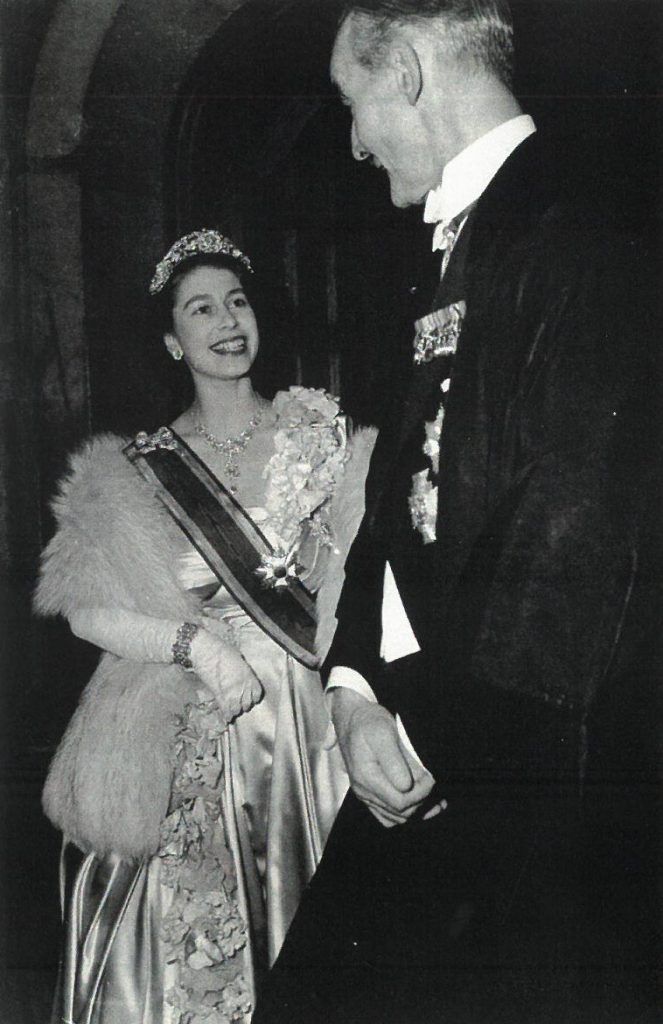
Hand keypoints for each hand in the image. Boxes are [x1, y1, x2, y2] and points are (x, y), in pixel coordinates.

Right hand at [190, 629, 262, 721]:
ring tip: (232, 709)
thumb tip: (243, 675)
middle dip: (244, 704)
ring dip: (235, 710)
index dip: (254, 697)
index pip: (257, 694)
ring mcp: (230, 692)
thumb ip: (243, 670)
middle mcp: (242, 686)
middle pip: (247, 704)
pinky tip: (227, 718)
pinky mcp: (218, 695)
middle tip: (240, 703)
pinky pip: (225, 710)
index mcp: (249, 676)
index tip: (250, 697)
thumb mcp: (239, 658)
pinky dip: (226, 715)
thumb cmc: (222, 650)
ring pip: (237, 710)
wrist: (207, 651)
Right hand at [331, 689, 434, 826]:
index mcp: (367, 777)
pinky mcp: (369, 794)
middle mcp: (364, 791)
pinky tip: (420, 802)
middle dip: (422, 800)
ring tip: (435, 797)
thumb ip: (393, 761)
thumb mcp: (383, 732)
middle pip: (401, 813)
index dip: (421, 794)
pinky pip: (388, 816)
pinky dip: (406, 813)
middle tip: (434, 783)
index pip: (401, 803)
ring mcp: (365, 795)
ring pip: (396, 817)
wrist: (352, 719)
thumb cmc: (369, 722)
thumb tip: (405, 786)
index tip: (432, 778)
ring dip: (418, 810)